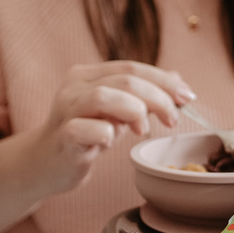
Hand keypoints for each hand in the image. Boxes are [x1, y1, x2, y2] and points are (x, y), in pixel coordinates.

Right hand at [30, 60, 194, 194]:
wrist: (46, 165)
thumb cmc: (84, 135)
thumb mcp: (116, 110)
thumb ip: (141, 93)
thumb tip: (177, 77)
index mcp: (87, 75)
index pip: (132, 68)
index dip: (164, 81)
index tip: (188, 97)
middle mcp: (74, 87)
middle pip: (125, 80)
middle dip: (158, 97)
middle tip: (172, 119)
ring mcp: (65, 110)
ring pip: (105, 97)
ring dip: (134, 111)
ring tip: (141, 129)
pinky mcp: (63, 137)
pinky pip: (88, 129)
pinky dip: (107, 134)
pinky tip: (111, 142)